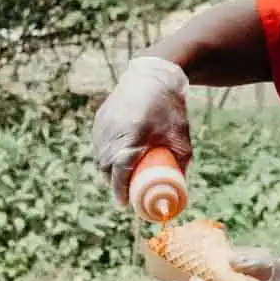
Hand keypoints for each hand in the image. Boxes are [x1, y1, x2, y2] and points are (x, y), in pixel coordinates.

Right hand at [92, 56, 191, 205]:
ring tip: (121, 179)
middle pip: (107, 168)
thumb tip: (178, 188)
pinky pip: (98, 145)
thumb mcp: (181, 138)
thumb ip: (180, 163)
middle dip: (114, 184)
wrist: (155, 76)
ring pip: (100, 157)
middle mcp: (113, 131)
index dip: (120, 191)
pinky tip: (115, 161)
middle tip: (125, 194)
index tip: (124, 205)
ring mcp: (103, 124)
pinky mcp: (100, 119)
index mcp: (133, 136)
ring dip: (108, 171)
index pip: (120, 171)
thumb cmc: (171, 109)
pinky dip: (105, 156)